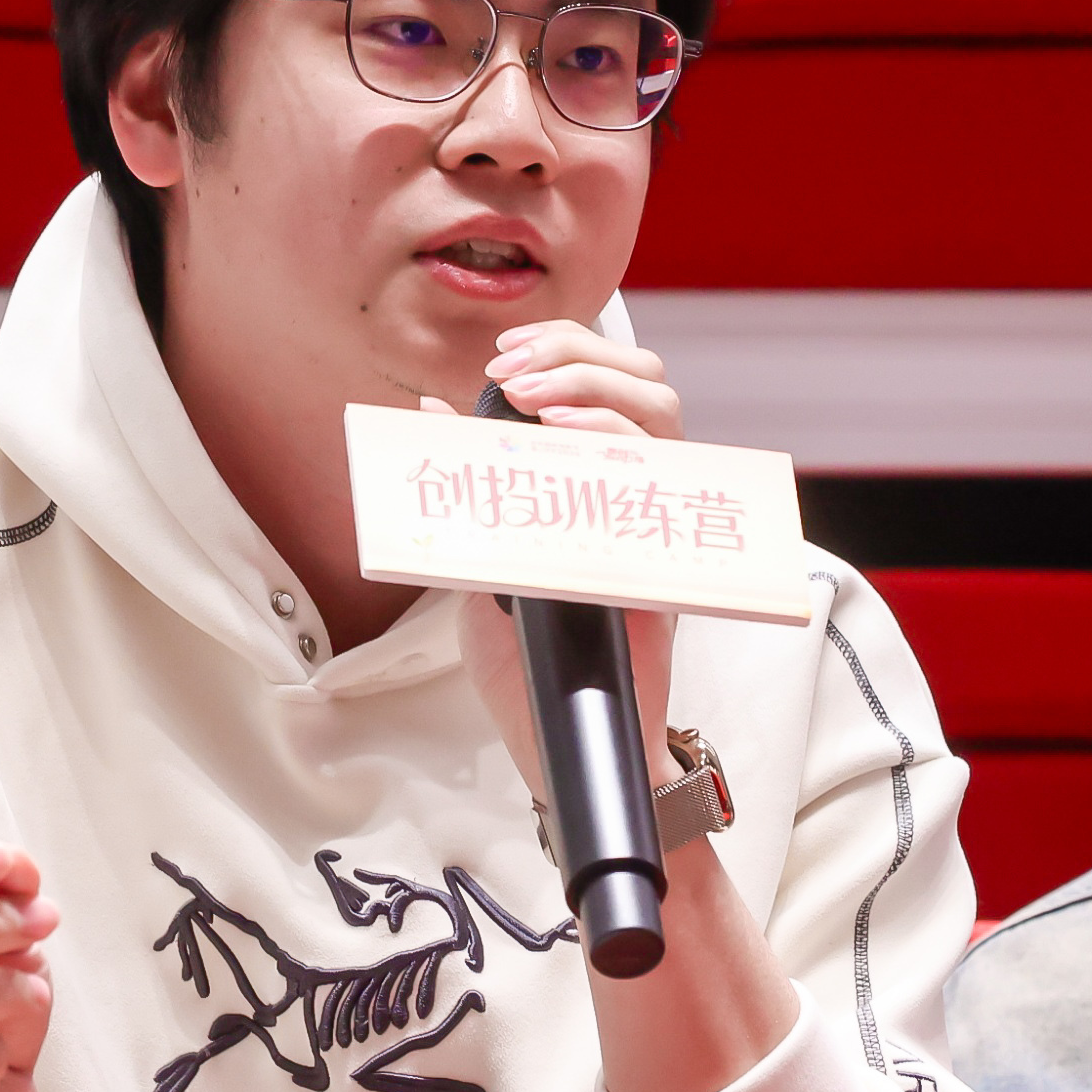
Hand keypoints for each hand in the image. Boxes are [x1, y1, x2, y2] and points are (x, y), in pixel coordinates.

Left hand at [429, 320, 678, 802]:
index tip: (504, 355)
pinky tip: (567, 445)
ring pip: (663, 422)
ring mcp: (656, 530)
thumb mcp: (481, 557)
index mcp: (601, 484)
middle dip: (582, 357)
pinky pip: (657, 491)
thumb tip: (427, 409)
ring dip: (598, 393)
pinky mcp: (661, 566)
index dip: (566, 348)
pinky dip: (614, 453)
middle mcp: (639, 498)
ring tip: (538, 398)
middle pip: (649, 386)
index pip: (611, 383)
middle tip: (517, 373)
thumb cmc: (527, 658)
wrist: (554, 742)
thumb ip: (470, 487)